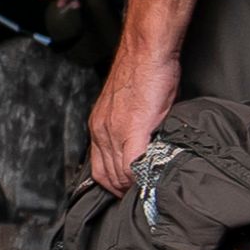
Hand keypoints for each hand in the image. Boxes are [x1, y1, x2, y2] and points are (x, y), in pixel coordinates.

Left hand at [88, 38, 177, 195]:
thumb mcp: (128, 106)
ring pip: (118, 175)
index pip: (99, 169)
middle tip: (138, 198)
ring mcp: (114, 131)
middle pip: (106, 176)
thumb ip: (130, 128)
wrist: (146, 51)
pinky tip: (151, 181)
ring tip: (146, 192)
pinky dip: (141, 177)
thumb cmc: (142, 72)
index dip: (114, 185)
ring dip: (132, 187)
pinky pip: (133, 164)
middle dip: (122, 191)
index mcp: (99, 126)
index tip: (129, 192)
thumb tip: (142, 148)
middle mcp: (101, 131)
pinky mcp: (133, 128)